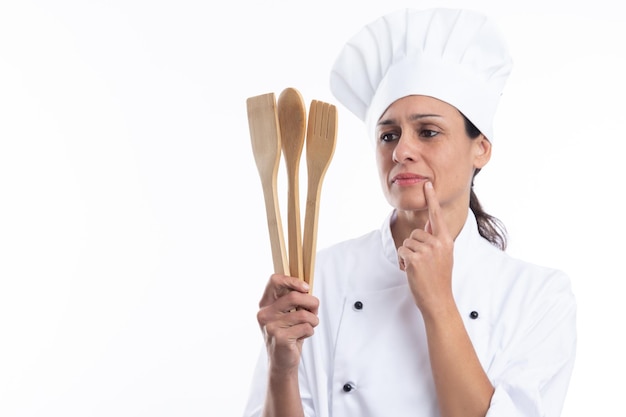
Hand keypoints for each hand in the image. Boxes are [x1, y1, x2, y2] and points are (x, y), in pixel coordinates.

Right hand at [257, 274, 319, 372]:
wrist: (281, 362)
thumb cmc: (288, 334)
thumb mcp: (287, 314)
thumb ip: (294, 300)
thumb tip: (307, 290)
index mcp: (265, 304)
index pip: (274, 280)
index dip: (292, 280)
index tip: (306, 288)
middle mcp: (264, 313)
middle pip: (294, 296)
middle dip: (312, 302)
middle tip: (314, 310)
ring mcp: (270, 326)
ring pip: (303, 314)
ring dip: (313, 320)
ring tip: (309, 326)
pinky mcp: (280, 338)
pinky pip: (306, 328)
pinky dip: (310, 331)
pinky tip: (302, 336)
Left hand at [397, 182, 454, 314]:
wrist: (438, 299)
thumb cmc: (439, 278)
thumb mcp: (443, 255)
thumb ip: (436, 239)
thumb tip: (429, 223)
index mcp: (446, 240)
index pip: (437, 216)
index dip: (431, 199)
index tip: (428, 184)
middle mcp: (438, 243)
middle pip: (415, 232)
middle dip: (414, 246)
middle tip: (423, 263)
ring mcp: (427, 251)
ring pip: (407, 242)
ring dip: (408, 254)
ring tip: (419, 268)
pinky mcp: (416, 258)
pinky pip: (401, 250)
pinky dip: (402, 260)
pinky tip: (411, 270)